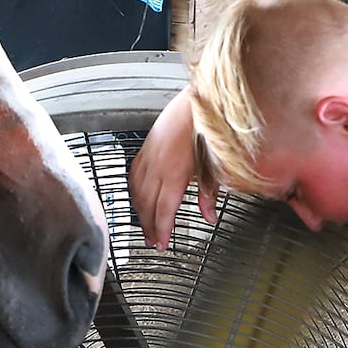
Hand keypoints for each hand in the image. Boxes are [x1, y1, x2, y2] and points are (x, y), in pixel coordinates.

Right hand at [128, 90, 218, 250]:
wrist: (198, 102)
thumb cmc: (208, 130)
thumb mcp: (213, 166)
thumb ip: (209, 194)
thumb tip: (210, 216)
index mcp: (174, 172)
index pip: (164, 210)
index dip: (162, 230)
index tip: (161, 245)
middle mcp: (157, 166)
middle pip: (147, 205)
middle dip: (149, 227)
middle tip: (153, 242)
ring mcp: (149, 157)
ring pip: (137, 192)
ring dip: (140, 212)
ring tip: (146, 227)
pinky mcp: (145, 149)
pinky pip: (133, 176)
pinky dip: (134, 191)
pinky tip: (137, 199)